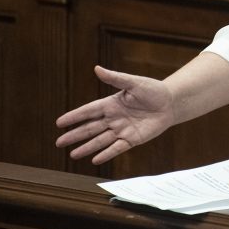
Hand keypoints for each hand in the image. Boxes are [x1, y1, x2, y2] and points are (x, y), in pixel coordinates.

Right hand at [55, 65, 173, 164]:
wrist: (171, 102)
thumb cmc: (153, 89)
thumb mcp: (133, 82)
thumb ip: (115, 78)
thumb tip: (97, 68)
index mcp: (111, 104)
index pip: (88, 111)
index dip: (74, 117)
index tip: (59, 123)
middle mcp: (114, 118)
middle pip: (90, 128)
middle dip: (74, 135)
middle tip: (58, 143)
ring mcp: (122, 130)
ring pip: (100, 140)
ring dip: (86, 147)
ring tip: (72, 155)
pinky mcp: (132, 139)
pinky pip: (117, 148)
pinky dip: (106, 154)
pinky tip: (94, 160)